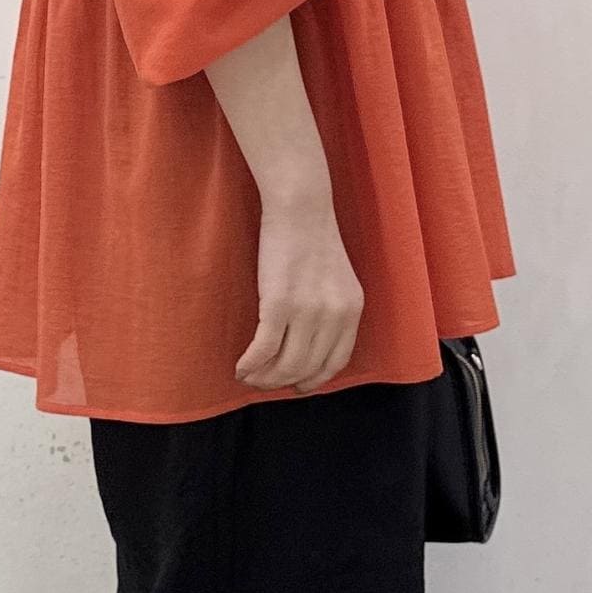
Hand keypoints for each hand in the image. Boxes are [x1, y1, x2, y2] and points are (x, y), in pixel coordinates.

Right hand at [236, 189, 364, 392]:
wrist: (301, 207)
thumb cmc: (312, 236)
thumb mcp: (336, 278)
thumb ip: (331, 309)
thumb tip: (308, 341)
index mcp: (351, 310)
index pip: (336, 361)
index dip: (314, 379)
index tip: (297, 385)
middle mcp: (334, 316)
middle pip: (307, 368)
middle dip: (282, 382)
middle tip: (263, 383)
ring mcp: (307, 312)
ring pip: (286, 365)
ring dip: (264, 378)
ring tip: (248, 377)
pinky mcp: (279, 304)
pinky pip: (264, 349)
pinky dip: (250, 364)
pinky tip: (240, 367)